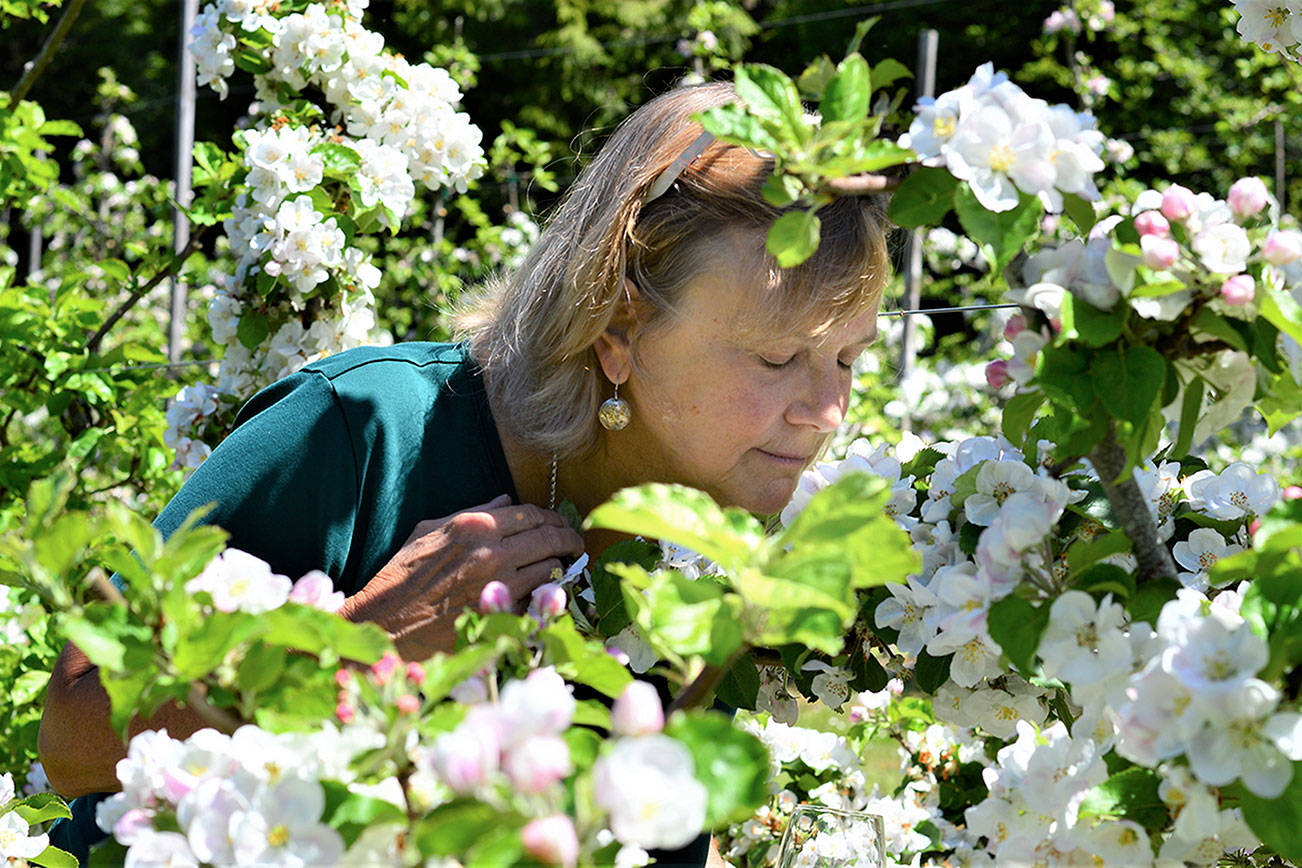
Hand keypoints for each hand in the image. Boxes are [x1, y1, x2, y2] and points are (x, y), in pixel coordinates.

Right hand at [342, 495, 585, 658]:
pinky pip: (536, 603)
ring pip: (549, 572)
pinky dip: (545, 598)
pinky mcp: (499, 617)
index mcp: (474, 526)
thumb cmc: (400, 576)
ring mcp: (498, 587)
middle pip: (549, 539)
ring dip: (561, 569)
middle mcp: (491, 553)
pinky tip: (546, 596)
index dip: (554, 517)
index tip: (561, 523)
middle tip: (575, 544)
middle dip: (569, 540)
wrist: (385, 623)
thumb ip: (472, 512)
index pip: (531, 513)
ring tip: (563, 568)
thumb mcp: (430, 530)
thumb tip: (505, 500)